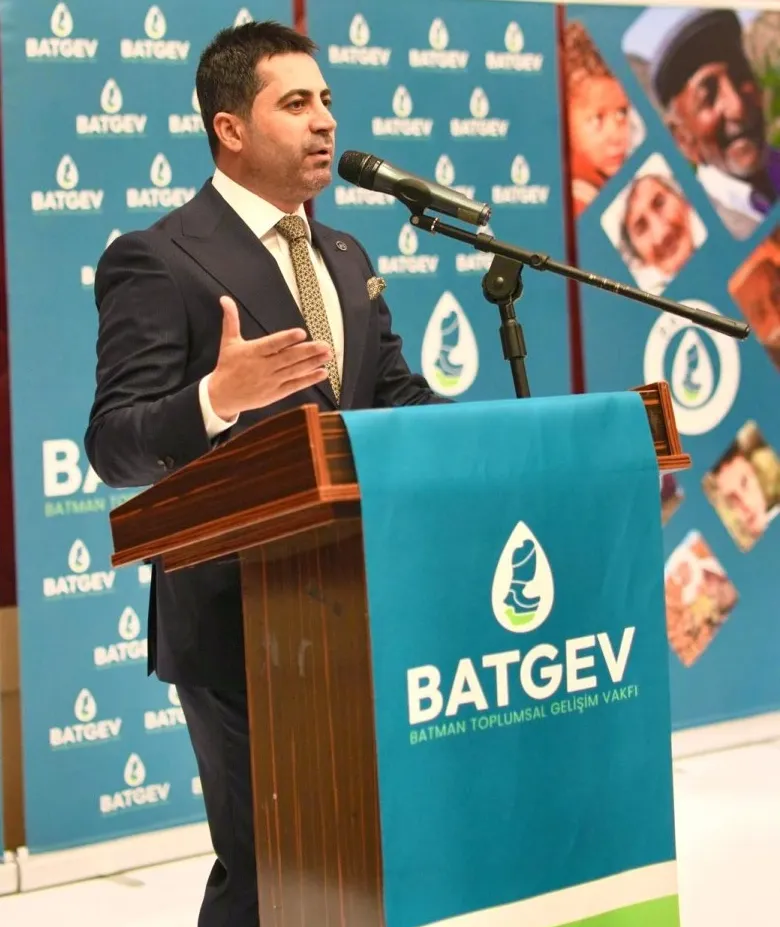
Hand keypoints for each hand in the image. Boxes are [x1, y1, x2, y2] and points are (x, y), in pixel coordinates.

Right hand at [207, 296, 331, 419]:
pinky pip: (295, 385)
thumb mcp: (228, 342)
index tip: (301, 333)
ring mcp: (271, 381)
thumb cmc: (227, 366)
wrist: (222, 396)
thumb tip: (225, 299)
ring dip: (313, 363)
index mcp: (252, 352)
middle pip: (288, 358)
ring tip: (327, 356)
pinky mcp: (276, 393)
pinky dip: (309, 380)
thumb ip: (231, 320)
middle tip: (325, 345)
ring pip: (294, 371)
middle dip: (308, 351)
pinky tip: (322, 373)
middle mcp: (263, 367)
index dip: (286, 339)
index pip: (272, 344)